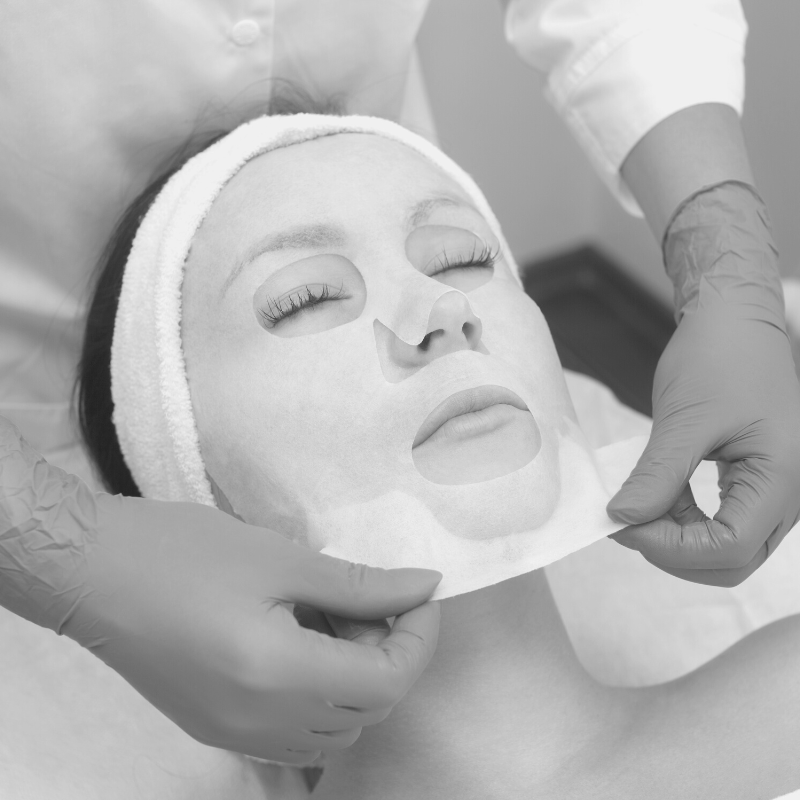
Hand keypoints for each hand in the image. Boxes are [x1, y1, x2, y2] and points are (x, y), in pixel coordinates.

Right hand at [0, 423, 440, 762]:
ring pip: (335, 728)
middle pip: (367, 711)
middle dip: (389, 653)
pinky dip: (320, 695)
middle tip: (371, 597)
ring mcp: (237, 736)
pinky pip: (295, 733)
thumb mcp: (280, 558)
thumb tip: (424, 586)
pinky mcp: (217, 730)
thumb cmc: (184, 553)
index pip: (387, 682)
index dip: (418, 637)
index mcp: (280, 677)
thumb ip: (360, 583)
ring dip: (356, 678)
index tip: (420, 592)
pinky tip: (302, 642)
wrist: (93, 574)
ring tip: (334, 617)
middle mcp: (263, 725)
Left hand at [607, 182, 799, 585]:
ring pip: (728, 547)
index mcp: (783, 477)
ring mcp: (778, 491)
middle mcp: (791, 494)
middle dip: (674, 551)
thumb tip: (621, 520)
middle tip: (624, 523)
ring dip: (677, 539)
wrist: (737, 320)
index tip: (621, 524)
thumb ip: (657, 477)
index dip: (670, 548)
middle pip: (733, 559)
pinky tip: (657, 499)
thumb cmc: (721, 357)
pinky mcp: (759, 483)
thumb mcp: (684, 419)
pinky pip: (725, 523)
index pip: (730, 548)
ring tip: (636, 508)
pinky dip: (686, 522)